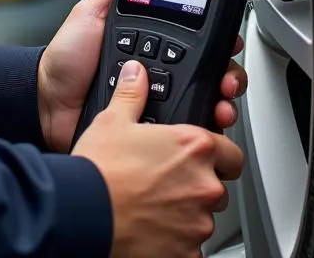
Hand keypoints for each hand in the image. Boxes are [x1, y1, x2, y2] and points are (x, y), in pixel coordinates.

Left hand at [37, 0, 247, 151]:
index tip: (229, 43)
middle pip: (206, 74)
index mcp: (149, 46)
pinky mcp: (150, 132)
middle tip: (228, 78)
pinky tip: (205, 122)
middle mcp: (157, 74)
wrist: (47, 101)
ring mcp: (155, 103)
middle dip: (226, 76)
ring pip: (201, 103)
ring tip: (222, 103)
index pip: (193, 42)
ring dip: (220, 103)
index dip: (216, 43)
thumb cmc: (65, 60)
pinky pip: (180, 130)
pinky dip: (197, 127)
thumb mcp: (87, 14)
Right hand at [73, 61, 244, 257]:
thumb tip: (136, 74)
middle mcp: (204, 184)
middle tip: (167, 182)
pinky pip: (190, 247)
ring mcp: (198, 222)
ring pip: (204, 217)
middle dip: (197, 185)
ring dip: (186, 213)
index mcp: (193, 146)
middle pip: (217, 186)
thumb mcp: (113, 120)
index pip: (230, 152)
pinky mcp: (187, 253)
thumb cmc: (100, 168)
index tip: (200, 158)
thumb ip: (132, 94)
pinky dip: (176, 241)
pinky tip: (152, 229)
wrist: (83, 212)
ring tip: (153, 205)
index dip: (216, 154)